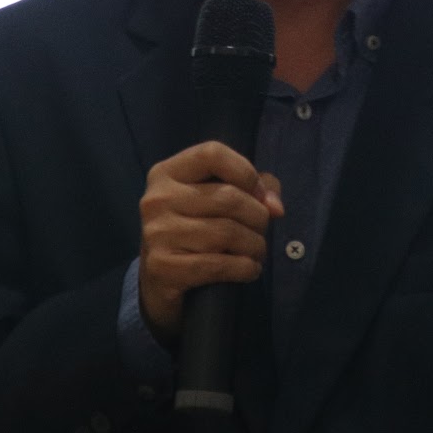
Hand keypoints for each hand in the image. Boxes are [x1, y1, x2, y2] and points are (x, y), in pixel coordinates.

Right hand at [138, 140, 282, 340]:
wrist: (158, 278)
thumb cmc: (195, 229)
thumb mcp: (216, 197)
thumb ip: (254, 188)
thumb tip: (275, 208)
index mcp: (167, 173)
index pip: (212, 154)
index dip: (246, 172)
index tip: (260, 195)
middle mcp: (157, 199)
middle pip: (228, 198)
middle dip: (258, 217)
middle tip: (262, 230)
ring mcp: (157, 233)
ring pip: (227, 233)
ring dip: (255, 246)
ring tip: (258, 252)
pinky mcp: (163, 267)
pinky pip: (218, 265)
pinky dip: (245, 268)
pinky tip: (250, 270)